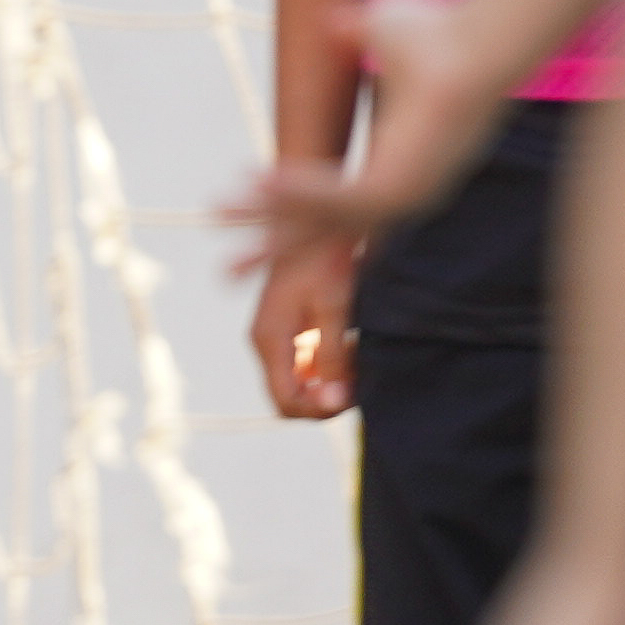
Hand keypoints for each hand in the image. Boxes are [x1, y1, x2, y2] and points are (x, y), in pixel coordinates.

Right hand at [236, 0, 504, 267]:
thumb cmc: (444, 31)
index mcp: (398, 164)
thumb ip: (350, 33)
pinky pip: (339, 199)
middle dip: (271, 247)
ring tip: (218, 210)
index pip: (335, 203)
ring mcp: (405, 194)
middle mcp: (402, 191)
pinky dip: (298, 193)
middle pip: (324, 232)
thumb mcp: (378, 31)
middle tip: (224, 272)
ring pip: (324, 219)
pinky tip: (259, 183)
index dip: (288, 208)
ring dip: (269, 216)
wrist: (479, 38)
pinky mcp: (402, 186)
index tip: (246, 203)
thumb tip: (331, 20)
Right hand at [249, 231, 358, 420]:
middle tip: (360, 383)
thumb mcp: (335, 309)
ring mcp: (272, 331)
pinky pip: (300, 361)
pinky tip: (349, 348)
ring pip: (296, 380)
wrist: (318, 214)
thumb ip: (332, 359)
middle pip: (289, 395)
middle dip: (324, 398)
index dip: (320, 410)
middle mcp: (264, 339)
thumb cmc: (327, 258)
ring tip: (359, 363)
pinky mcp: (284, 322)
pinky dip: (323, 365)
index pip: (287, 402)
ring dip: (326, 381)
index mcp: (270, 338)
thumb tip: (333, 403)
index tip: (352, 398)